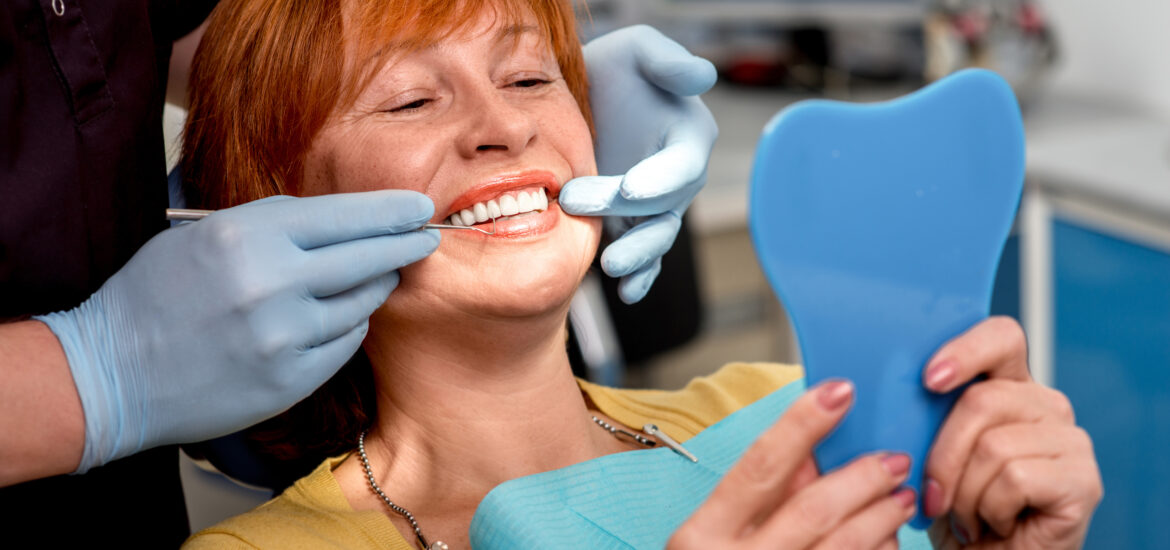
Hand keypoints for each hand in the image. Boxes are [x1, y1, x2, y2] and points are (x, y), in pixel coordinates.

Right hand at [36, 191, 437, 471]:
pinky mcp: (290, 379)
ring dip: (375, 286)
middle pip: (367, 257)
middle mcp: (272, 283)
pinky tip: (340, 317)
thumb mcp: (204, 236)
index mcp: (247, 236)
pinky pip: (344, 343)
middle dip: (405, 244)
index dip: (389, 211)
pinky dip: (348, 326)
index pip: (344, 216)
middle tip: (426, 237)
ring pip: (361, 302)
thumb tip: (340, 221)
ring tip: (379, 276)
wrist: (111, 374)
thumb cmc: (154, 295)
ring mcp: (284, 336)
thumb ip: (272, 225)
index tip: (418, 206)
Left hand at [560, 25, 718, 302]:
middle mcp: (677, 177)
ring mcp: (654, 206)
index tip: (632, 188)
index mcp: (688, 136)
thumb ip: (668, 62)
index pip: (682, 164)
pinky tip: (627, 292)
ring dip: (637, 256)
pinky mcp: (630, 224)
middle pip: (662, 206)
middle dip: (626, 213)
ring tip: (611, 267)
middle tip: (577, 202)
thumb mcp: (638, 50)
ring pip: (655, 238)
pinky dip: (640, 277)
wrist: (582, 97)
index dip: (661, 179)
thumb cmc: (616, 68)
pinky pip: (643, 256)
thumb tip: (703, 77)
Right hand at [669, 380, 915, 548]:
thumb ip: (758, 495)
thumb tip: (812, 450)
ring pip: (844, 548)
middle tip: (893, 459)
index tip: (841, 391)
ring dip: (882, 517)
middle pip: (813, 508)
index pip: (759, 466)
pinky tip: (889, 540)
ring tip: (901, 497)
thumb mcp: (716, 537)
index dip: (802, 424)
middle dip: (863, 477)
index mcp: (700, 537)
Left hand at [921, 317, 1102, 548]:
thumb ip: (923, 413)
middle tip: (934, 496)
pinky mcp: (1083, 481)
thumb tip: (886, 387)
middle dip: (943, 456)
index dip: (965, 350)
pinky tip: (995, 524)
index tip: (929, 380)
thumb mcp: (927, 452)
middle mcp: (1046, 406)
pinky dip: (989, 509)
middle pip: (982, 400)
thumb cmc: (951, 511)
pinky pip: (1015, 478)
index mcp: (1009, 387)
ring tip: (967, 516)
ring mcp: (1071, 441)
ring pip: (994, 445)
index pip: (1001, 337)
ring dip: (964, 493)